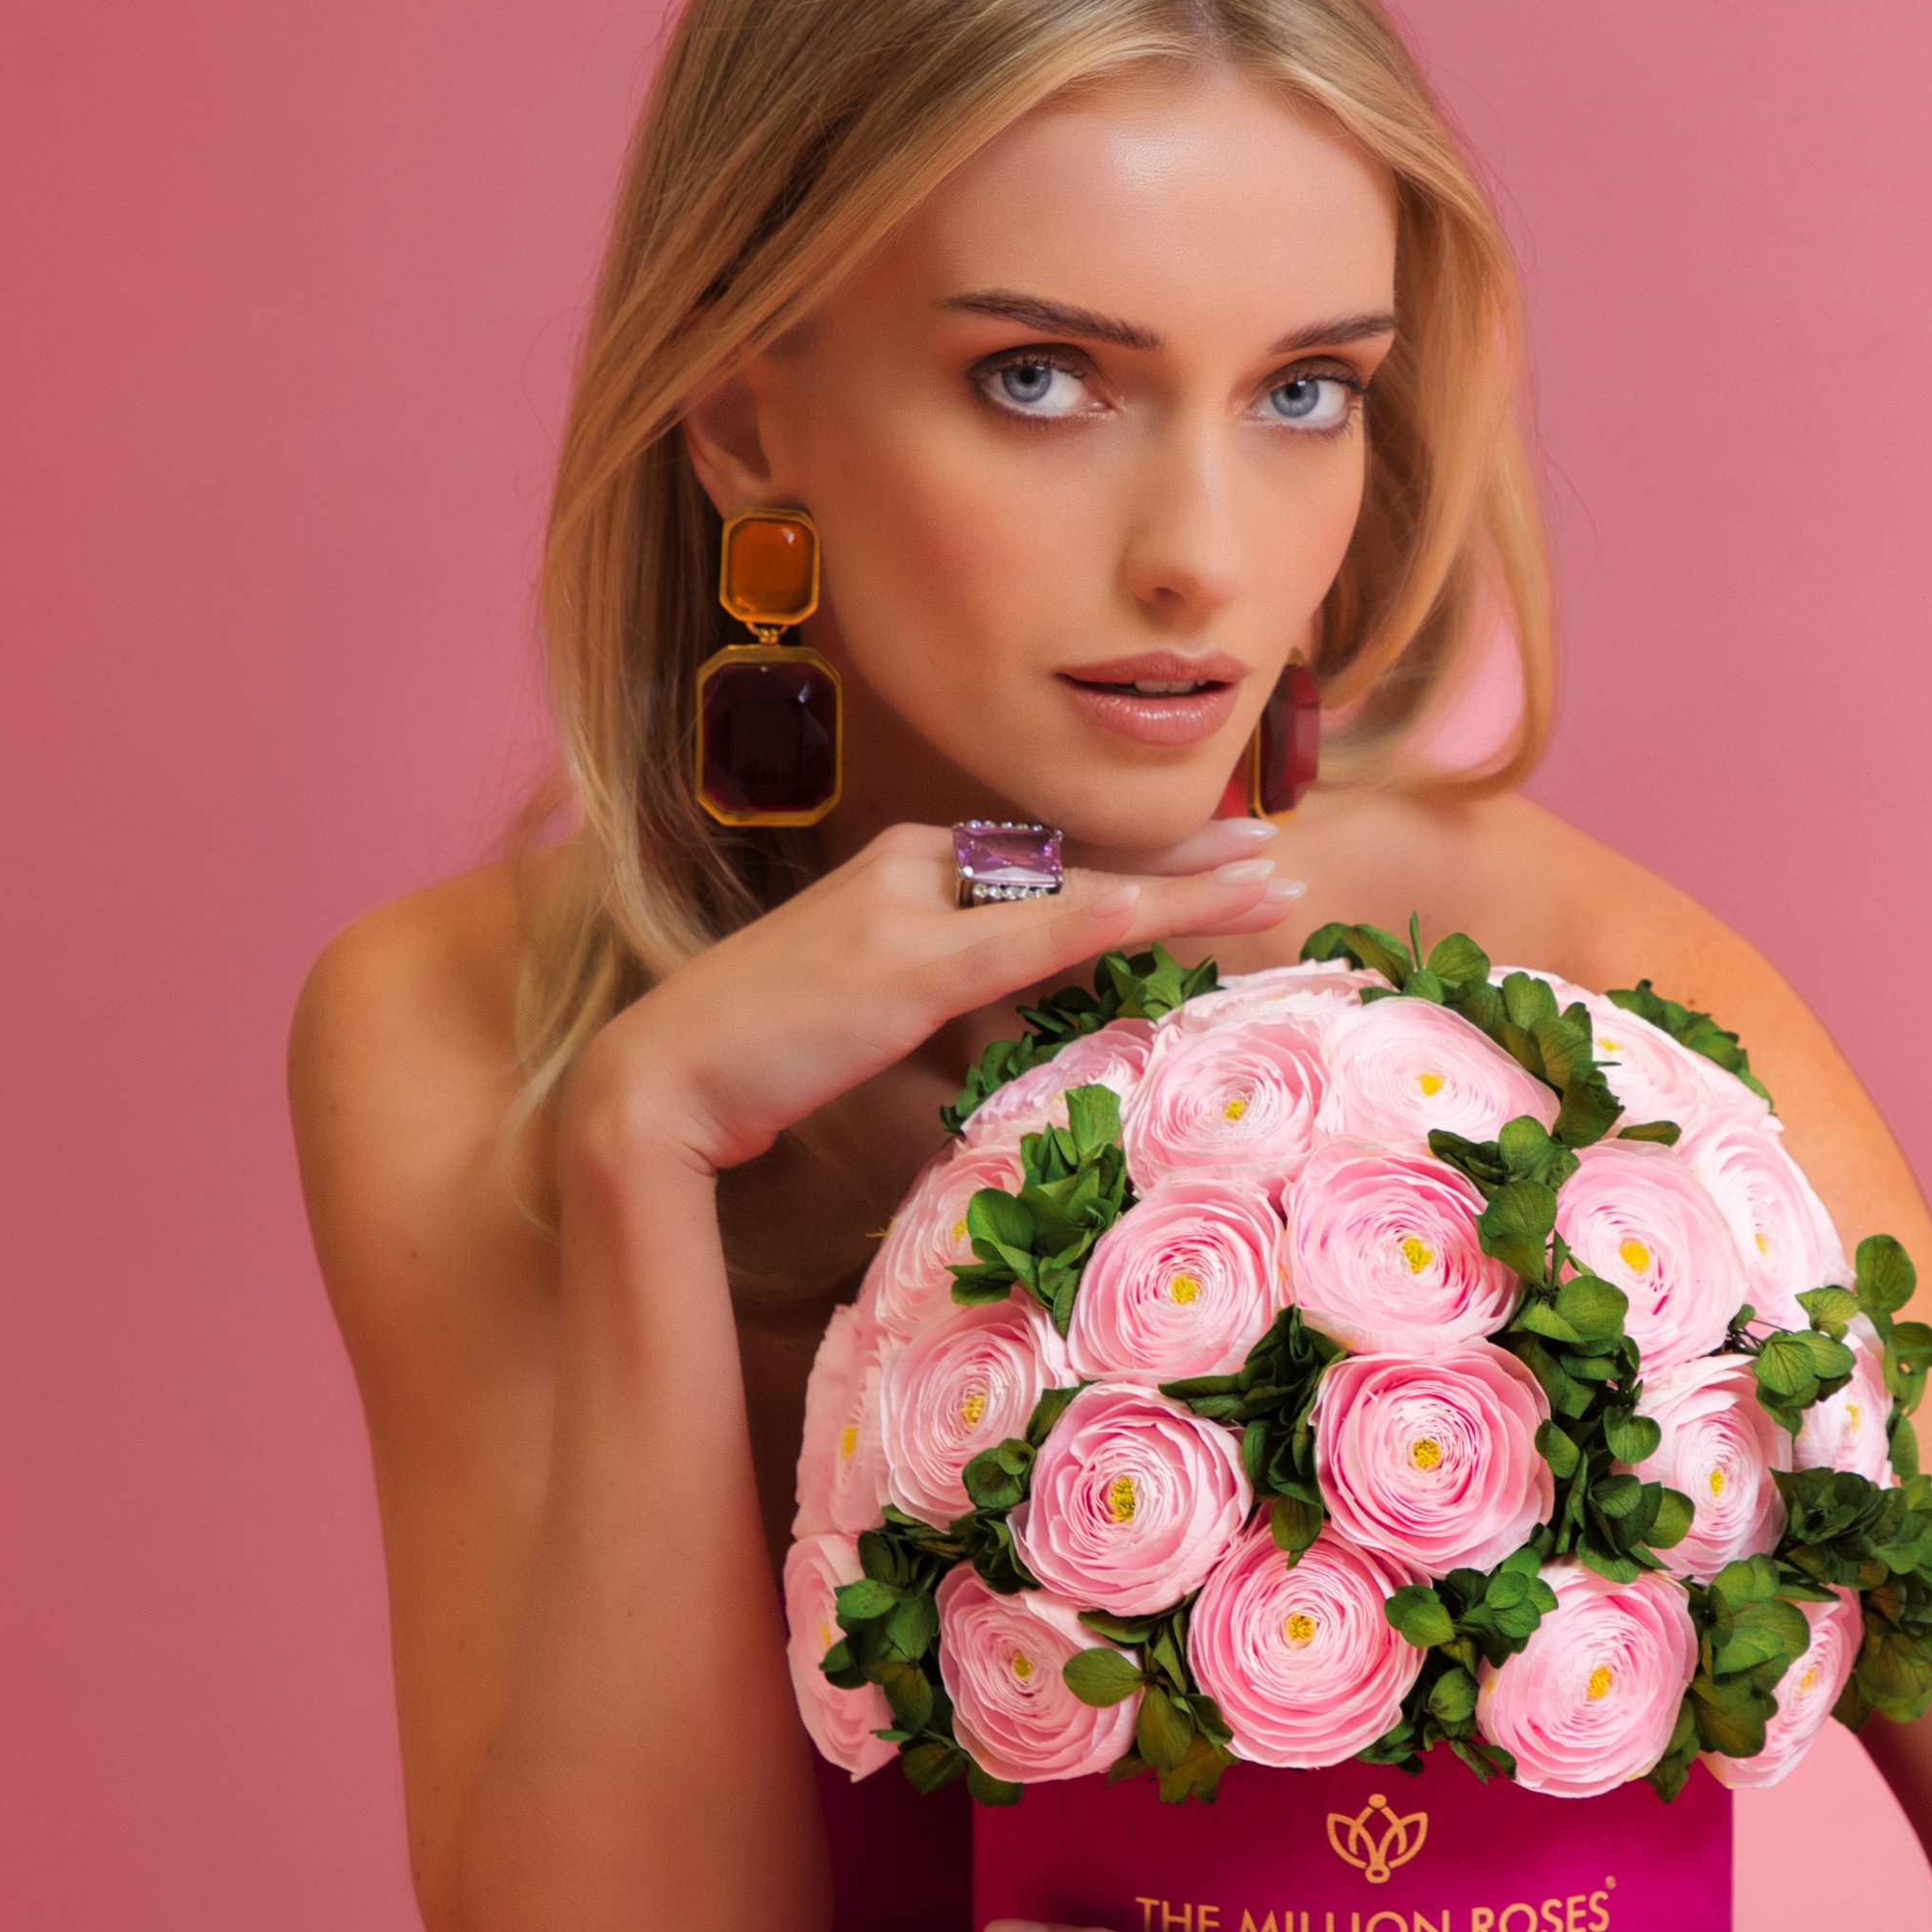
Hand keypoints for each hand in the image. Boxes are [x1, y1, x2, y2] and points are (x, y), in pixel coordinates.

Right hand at [568, 818, 1303, 1175]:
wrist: (661, 1079)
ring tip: (1269, 881)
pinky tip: (1187, 915)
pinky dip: (1122, 921)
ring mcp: (911, 905)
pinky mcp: (910, 960)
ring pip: (1075, 892)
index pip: (1040, 865)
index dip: (1131, 867)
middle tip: (1271, 853)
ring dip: (1181, 891)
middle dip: (1178, 862)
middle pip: (1072, 864)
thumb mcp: (871, 1018)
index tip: (1211, 863)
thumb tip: (1024, 1030)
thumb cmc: (761, 1061)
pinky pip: (1041, 936)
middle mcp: (912, 863)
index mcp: (902, 868)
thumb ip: (946, 1003)